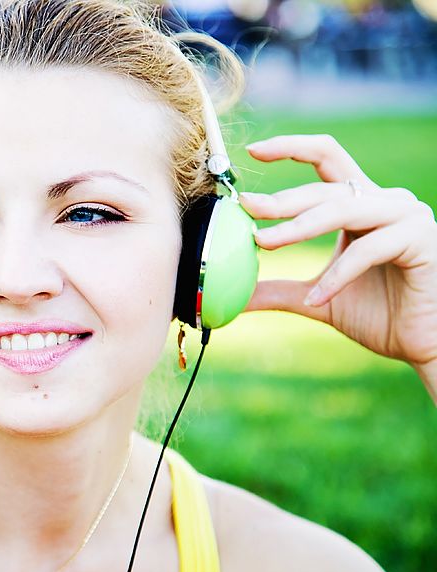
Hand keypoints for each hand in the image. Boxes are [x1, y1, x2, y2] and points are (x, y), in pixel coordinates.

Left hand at [239, 134, 436, 374]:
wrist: (424, 344)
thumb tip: (233, 295)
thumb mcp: (316, 299)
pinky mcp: (420, 239)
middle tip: (247, 208)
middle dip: (281, 199)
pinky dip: (337, 274)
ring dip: (298, 227)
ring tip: (263, 243)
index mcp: (359, 204)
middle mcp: (384, 201)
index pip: (326, 158)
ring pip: (342, 209)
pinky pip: (368, 249)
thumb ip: (278, 291)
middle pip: (325, 187)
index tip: (253, 151)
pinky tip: (314, 298)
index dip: (291, 147)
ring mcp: (406, 216)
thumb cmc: (379, 315)